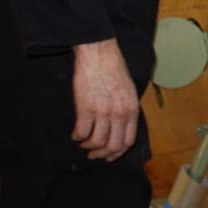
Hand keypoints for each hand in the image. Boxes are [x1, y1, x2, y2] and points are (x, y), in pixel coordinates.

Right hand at [71, 39, 139, 161]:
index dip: (117, 152)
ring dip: (88, 147)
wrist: (98, 52)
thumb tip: (121, 127)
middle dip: (102, 154)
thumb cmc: (113, 68)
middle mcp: (120, 112)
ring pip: (97, 142)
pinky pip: (82, 132)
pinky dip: (77, 136)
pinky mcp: (86, 107)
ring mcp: (103, 111)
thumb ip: (126, 109)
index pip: (128, 141)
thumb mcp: (128, 90)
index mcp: (132, 109)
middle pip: (113, 146)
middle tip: (93, 155)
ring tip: (83, 143)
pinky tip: (76, 134)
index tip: (109, 155)